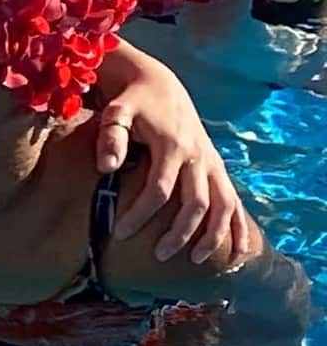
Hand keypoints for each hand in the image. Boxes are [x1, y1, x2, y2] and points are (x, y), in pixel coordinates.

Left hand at [97, 70, 249, 264]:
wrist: (159, 85)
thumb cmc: (131, 103)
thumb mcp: (116, 112)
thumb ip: (111, 137)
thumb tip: (106, 167)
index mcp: (172, 145)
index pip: (159, 189)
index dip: (140, 214)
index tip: (119, 234)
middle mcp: (197, 156)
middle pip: (196, 203)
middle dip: (179, 232)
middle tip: (157, 255)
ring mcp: (211, 162)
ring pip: (224, 204)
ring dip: (213, 235)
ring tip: (194, 260)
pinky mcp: (217, 167)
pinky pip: (235, 200)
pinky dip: (239, 225)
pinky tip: (239, 250)